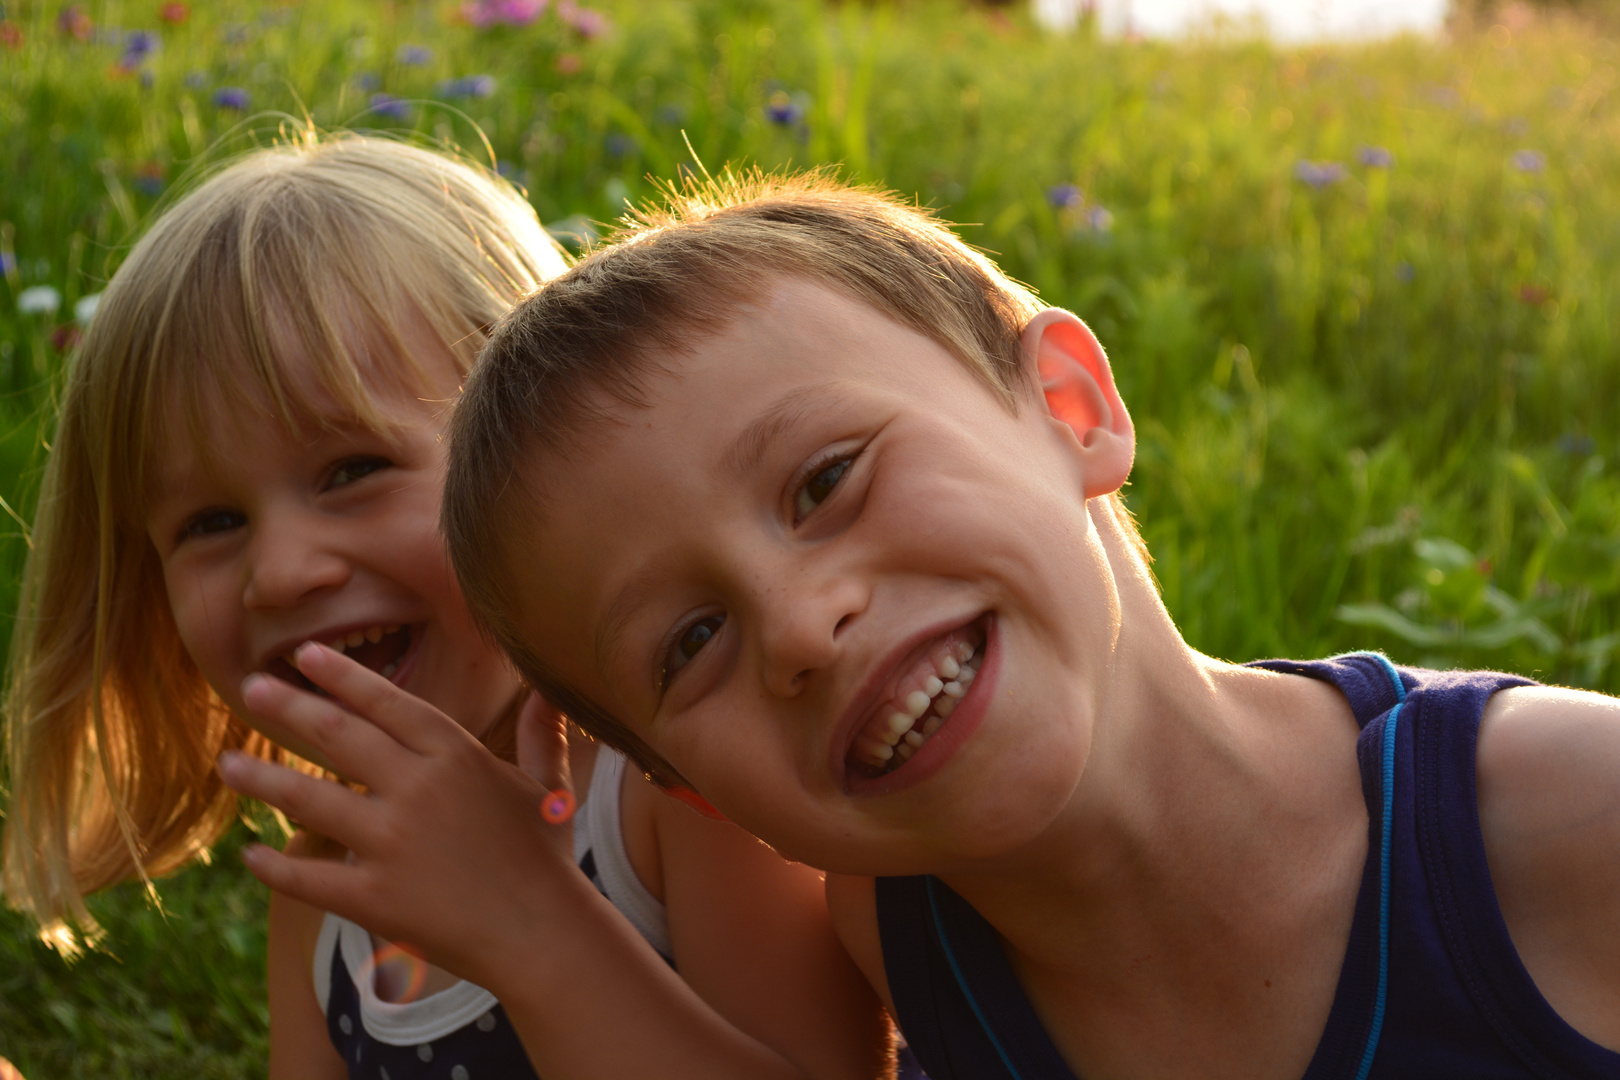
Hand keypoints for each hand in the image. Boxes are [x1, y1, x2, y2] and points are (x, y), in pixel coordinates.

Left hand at [218, 642, 592, 988]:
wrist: (543, 936)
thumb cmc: (547, 859)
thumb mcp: (549, 787)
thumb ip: (540, 734)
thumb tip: (550, 687)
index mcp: (456, 756)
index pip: (387, 702)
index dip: (343, 676)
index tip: (307, 654)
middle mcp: (418, 789)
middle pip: (338, 736)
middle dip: (288, 708)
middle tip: (251, 688)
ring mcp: (391, 843)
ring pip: (309, 800)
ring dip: (262, 779)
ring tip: (228, 765)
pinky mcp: (374, 897)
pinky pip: (309, 878)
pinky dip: (274, 867)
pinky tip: (251, 854)